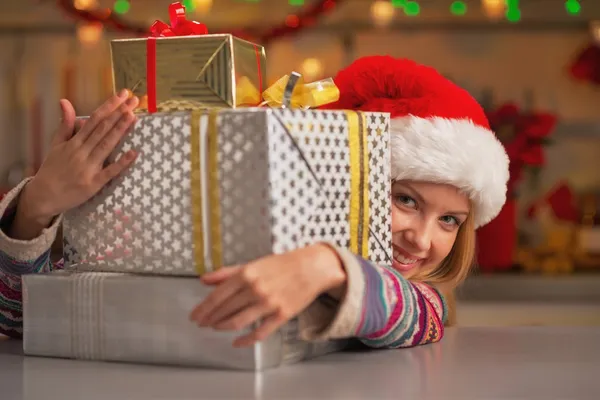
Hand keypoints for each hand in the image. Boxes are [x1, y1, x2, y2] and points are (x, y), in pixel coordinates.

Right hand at [10, 91, 138, 239]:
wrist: (43, 196)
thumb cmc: (52, 169)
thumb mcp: (56, 145)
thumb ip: (65, 124)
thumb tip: (65, 102)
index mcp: (74, 142)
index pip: (95, 120)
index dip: (109, 106)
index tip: (122, 95)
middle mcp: (81, 152)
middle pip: (103, 129)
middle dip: (119, 114)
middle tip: (134, 101)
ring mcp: (88, 167)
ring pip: (106, 145)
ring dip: (120, 130)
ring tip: (133, 117)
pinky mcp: (94, 183)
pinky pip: (110, 172)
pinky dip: (121, 163)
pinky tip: (133, 153)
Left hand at [189, 244, 345, 347]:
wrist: (311, 268)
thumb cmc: (282, 265)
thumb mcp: (253, 264)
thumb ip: (227, 273)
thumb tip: (204, 280)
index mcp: (247, 274)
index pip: (218, 295)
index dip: (203, 308)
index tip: (194, 315)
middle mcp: (256, 289)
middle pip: (225, 309)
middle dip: (209, 318)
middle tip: (201, 323)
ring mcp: (269, 303)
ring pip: (238, 321)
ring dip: (223, 327)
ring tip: (215, 328)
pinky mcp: (281, 315)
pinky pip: (260, 332)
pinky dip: (245, 340)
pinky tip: (236, 342)